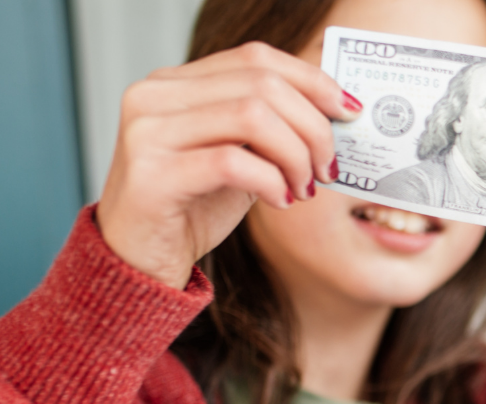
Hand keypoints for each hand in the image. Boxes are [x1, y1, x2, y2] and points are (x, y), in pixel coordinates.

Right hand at [96, 42, 358, 288]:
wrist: (137, 262)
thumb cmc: (190, 208)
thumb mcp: (237, 155)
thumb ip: (268, 127)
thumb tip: (334, 113)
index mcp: (173, 82)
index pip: (255, 58)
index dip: (311, 80)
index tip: (347, 111)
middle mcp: (154, 96)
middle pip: (261, 84)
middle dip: (312, 126)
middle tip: (327, 165)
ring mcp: (147, 132)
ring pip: (252, 116)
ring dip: (296, 155)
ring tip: (303, 186)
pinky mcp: (151, 175)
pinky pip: (233, 162)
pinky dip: (271, 181)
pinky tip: (280, 201)